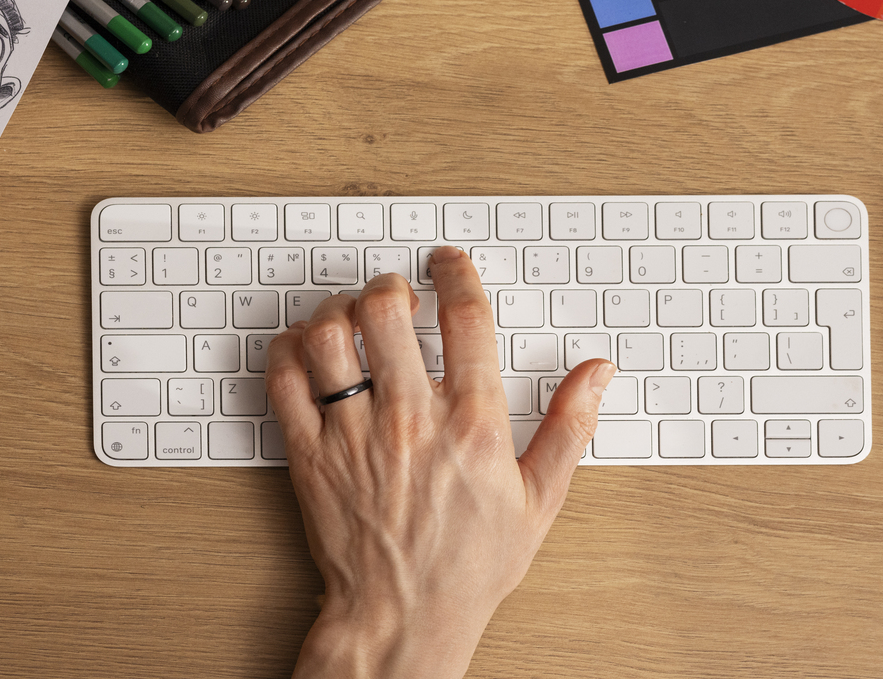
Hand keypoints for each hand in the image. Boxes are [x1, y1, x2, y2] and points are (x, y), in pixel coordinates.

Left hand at [266, 247, 615, 678]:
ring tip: (353, 316)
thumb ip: (569, 426)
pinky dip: (289, 349)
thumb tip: (597, 373)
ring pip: (330, 334)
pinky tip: (308, 349)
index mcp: (473, 424)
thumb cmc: (468, 566)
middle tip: (398, 291)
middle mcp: (411, 420)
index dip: (456, 274)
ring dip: (340, 309)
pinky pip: (285, 379)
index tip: (449, 264)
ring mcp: (354, 435)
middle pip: (388, 309)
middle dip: (393, 284)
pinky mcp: (310, 455)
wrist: (402, 617)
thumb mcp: (539, 499)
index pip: (465, 318)